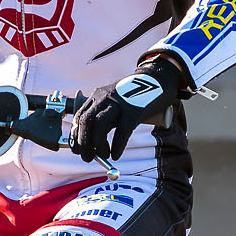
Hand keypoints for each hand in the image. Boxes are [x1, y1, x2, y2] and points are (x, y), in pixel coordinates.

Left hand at [68, 60, 186, 162]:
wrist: (159, 78)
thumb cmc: (137, 96)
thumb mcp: (116, 102)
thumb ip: (107, 118)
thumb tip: (96, 145)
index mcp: (98, 96)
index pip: (79, 117)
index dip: (76, 136)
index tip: (77, 150)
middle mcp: (105, 97)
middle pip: (85, 122)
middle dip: (83, 143)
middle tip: (87, 158)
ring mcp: (119, 103)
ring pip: (99, 125)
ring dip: (97, 145)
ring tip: (103, 156)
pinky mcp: (134, 110)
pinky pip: (122, 130)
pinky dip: (116, 145)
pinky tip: (115, 155)